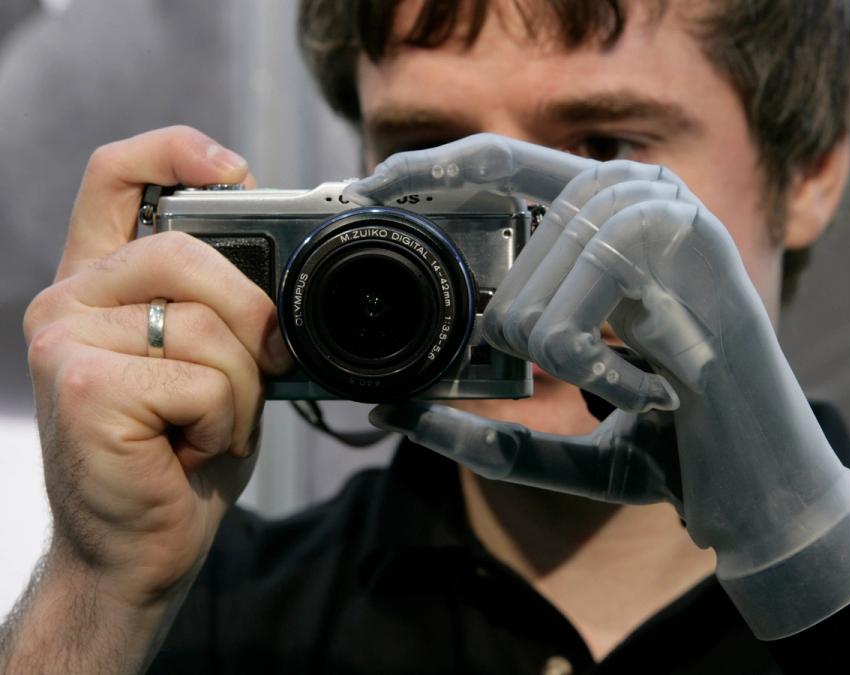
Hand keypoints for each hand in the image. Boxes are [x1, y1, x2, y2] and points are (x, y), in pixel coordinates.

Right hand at [23, 126, 292, 608]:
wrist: (136, 547)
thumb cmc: (177, 455)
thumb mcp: (209, 365)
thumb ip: (224, 309)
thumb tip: (282, 271)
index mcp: (103, 285)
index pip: (117, 176)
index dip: (175, 151)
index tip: (233, 170)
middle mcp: (71, 301)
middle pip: (183, 250)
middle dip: (251, 313)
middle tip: (267, 363)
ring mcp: (66, 341)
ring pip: (204, 324)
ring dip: (240, 387)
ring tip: (210, 424)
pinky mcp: (82, 387)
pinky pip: (200, 379)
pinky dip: (221, 421)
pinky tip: (188, 448)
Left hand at [347, 133, 849, 638]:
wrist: (760, 483)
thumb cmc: (662, 444)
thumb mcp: (554, 437)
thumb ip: (481, 426)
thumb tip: (391, 412)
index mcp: (607, 213)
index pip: (498, 162)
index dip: (428, 170)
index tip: (364, 191)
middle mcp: (633, 191)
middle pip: (500, 263)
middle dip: (523, 339)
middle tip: (597, 369)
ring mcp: (659, 209)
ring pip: (522, 303)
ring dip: (564, 367)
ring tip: (631, 380)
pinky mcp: (676, 245)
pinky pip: (561, 326)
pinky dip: (593, 379)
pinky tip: (648, 387)